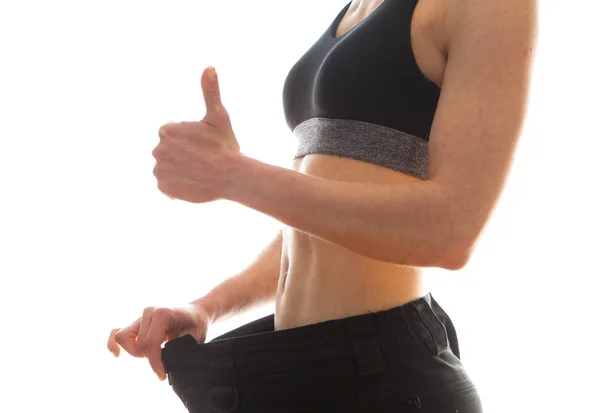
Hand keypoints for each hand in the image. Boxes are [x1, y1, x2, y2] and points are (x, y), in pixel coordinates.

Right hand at [107, 303, 212, 380]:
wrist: (196, 312)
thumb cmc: (196, 324)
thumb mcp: (194, 337)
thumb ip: (180, 348)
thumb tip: (166, 360)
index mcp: (163, 314)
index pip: (150, 343)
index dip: (155, 363)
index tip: (162, 375)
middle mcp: (149, 312)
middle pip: (138, 344)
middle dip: (149, 358)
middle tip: (164, 362)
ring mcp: (141, 316)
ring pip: (124, 338)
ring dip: (135, 352)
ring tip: (151, 355)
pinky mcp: (137, 322)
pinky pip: (117, 332)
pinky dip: (113, 343)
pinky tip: (117, 355)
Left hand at [152, 66, 241, 202]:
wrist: (231, 177)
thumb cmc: (225, 146)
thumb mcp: (219, 116)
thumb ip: (210, 91)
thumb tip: (209, 67)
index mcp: (166, 131)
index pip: (172, 134)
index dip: (189, 139)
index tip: (203, 145)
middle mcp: (157, 150)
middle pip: (169, 150)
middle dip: (183, 153)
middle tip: (203, 159)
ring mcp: (159, 170)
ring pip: (167, 166)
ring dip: (179, 167)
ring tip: (198, 171)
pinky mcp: (163, 187)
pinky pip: (166, 183)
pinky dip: (176, 183)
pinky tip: (193, 180)